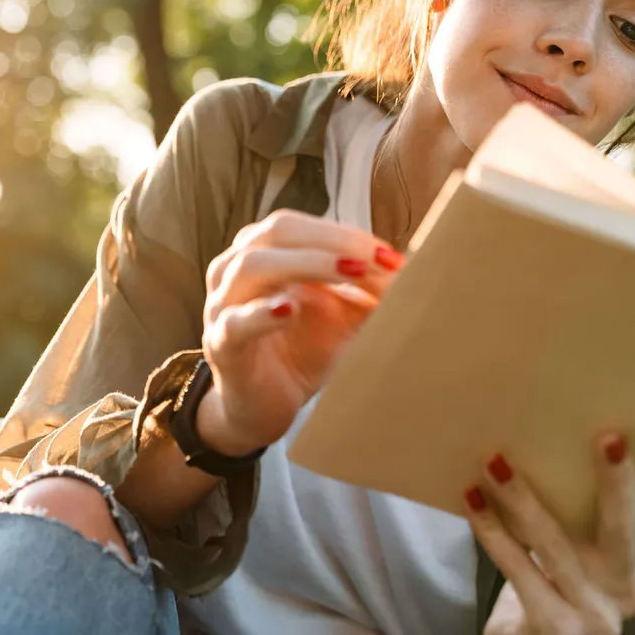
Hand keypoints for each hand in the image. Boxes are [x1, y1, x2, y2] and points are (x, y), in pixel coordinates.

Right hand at [196, 210, 402, 455]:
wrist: (262, 408)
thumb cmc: (300, 352)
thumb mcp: (343, 319)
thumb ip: (370, 295)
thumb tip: (413, 275)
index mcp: (266, 252)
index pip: (305, 226)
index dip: (348, 234)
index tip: (390, 256)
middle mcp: (237, 268)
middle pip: (279, 232)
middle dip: (333, 241)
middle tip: (376, 259)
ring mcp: (223, 305)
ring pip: (253, 265)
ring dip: (307, 264)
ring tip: (350, 272)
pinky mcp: (221, 345)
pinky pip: (235, 322)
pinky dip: (262, 313)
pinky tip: (288, 309)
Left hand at [467, 424, 634, 634]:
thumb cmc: (559, 588)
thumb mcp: (587, 555)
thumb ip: (590, 512)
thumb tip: (570, 425)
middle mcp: (624, 586)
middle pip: (625, 529)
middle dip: (618, 483)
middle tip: (610, 437)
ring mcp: (591, 611)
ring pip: (556, 547)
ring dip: (523, 500)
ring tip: (496, 460)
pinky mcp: (556, 626)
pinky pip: (519, 572)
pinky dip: (492, 535)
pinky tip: (472, 500)